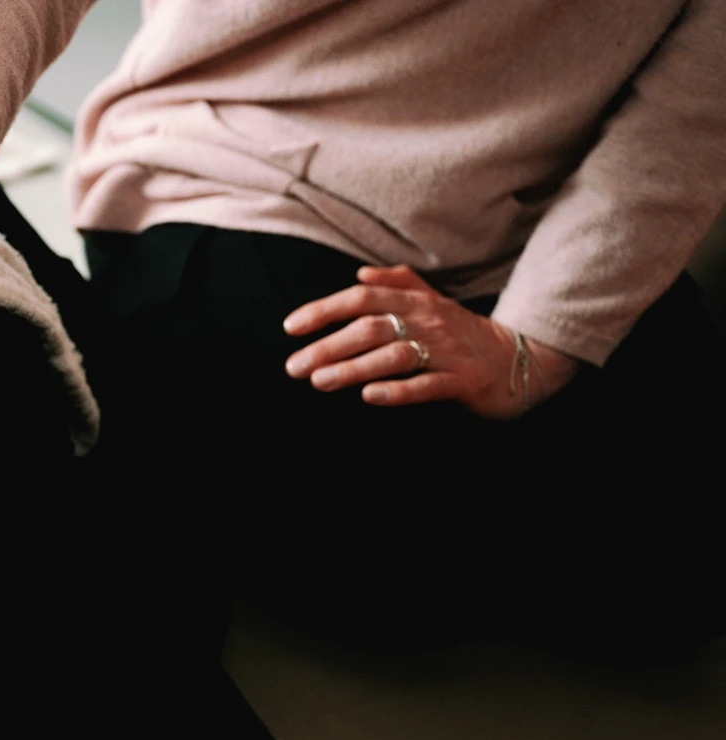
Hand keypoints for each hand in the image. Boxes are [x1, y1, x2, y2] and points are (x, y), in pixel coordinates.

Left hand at [282, 264, 580, 418]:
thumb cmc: (462, 332)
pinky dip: (398, 390)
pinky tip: (370, 396)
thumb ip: (397, 284)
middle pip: (371, 328)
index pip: (362, 298)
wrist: (519, 358)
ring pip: (394, 356)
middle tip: (294, 367)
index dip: (324, 310)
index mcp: (416, 301)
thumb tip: (359, 273)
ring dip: (353, 368)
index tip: (290, 327)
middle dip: (328, 346)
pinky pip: (427, 386)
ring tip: (319, 381)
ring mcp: (447, 351)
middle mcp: (429, 321)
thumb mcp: (432, 301)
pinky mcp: (463, 381)